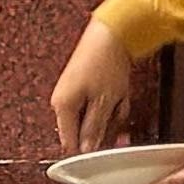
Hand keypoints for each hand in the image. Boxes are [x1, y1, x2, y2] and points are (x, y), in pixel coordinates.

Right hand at [51, 24, 142, 152]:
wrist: (112, 33)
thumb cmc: (105, 62)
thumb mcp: (104, 102)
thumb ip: (94, 128)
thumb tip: (86, 150)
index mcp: (62, 106)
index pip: (69, 142)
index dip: (88, 151)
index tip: (105, 151)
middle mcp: (63, 100)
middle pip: (84, 130)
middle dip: (106, 125)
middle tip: (118, 112)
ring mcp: (74, 92)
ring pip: (96, 117)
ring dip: (113, 111)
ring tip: (121, 96)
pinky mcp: (86, 85)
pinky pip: (101, 103)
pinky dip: (114, 100)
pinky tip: (121, 92)